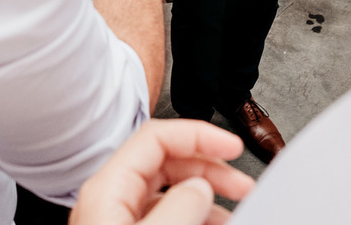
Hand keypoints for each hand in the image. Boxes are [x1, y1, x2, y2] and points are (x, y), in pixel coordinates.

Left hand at [70, 119, 255, 224]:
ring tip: (236, 210)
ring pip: (169, 192)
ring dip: (207, 196)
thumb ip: (179, 207)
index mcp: (107, 189)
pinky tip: (217, 223)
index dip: (198, 135)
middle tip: (243, 184)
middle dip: (209, 168)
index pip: (156, 137)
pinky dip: (195, 215)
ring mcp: (118, 219)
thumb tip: (201, 186)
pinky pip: (166, 215)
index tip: (232, 146)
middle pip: (166, 162)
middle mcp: (110, 200)